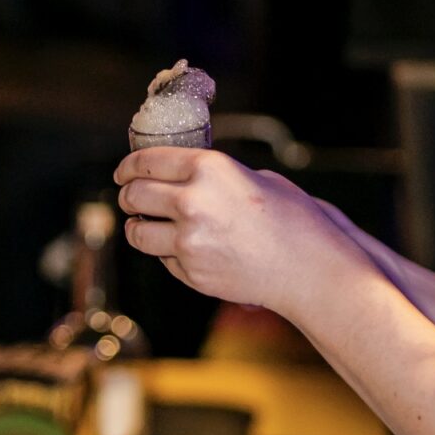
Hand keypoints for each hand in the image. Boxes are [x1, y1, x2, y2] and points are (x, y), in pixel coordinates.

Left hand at [114, 148, 345, 313]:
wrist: (309, 268)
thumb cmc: (292, 218)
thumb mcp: (253, 177)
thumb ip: (212, 176)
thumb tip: (180, 178)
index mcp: (208, 167)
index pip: (146, 162)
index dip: (128, 167)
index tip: (124, 172)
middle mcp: (192, 201)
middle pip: (134, 196)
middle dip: (128, 196)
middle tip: (130, 198)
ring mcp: (189, 241)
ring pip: (138, 233)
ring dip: (138, 227)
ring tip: (146, 226)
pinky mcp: (191, 273)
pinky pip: (162, 259)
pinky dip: (166, 253)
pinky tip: (185, 249)